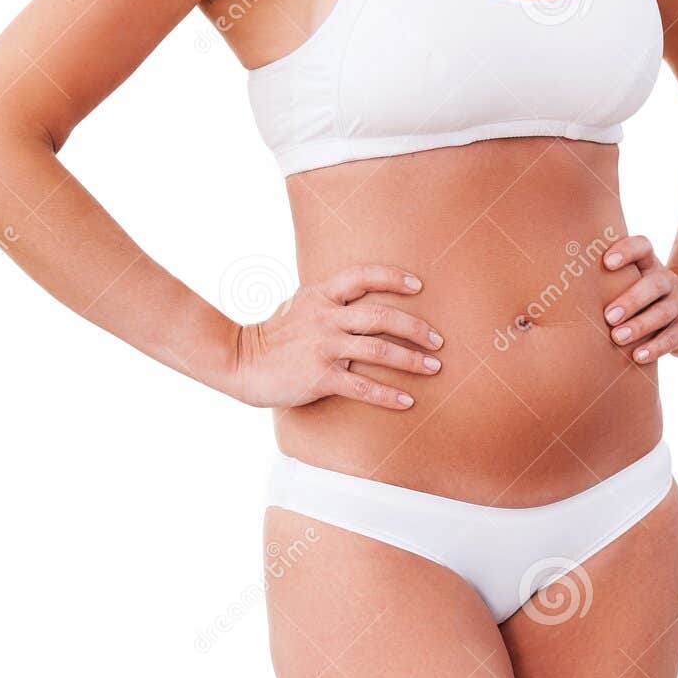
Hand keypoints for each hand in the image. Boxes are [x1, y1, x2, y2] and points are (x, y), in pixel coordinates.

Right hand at [226, 264, 444, 410]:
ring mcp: (324, 347)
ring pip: (379, 350)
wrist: (240, 362)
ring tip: (434, 367)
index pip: (363, 276)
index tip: (418, 286)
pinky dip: (389, 395)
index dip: (393, 278)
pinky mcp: (321, 377)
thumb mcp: (298, 304)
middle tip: (438, 340)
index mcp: (321, 295)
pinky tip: (407, 401)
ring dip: (412, 360)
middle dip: (416, 328)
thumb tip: (357, 296)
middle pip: (382, 316)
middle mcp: (326, 318)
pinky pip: (363, 386)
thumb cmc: (272, 335)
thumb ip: (327, 300)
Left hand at [601, 234, 677, 363]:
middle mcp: (667, 281)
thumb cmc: (643, 301)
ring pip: (663, 312)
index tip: (607, 263)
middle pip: (655, 283)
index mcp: (649, 265)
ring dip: (640, 325)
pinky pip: (672, 337)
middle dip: (631, 299)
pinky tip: (637, 356)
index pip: (643, 247)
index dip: (627, 251)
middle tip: (608, 316)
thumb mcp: (630, 285)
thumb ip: (602, 283)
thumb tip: (551, 293)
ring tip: (617, 337)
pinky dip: (655, 347)